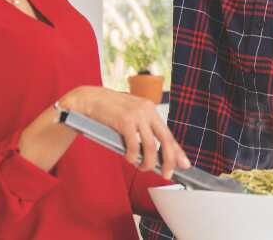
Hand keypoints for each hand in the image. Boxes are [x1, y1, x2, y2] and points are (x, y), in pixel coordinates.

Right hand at [58, 86, 190, 179]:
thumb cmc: (108, 112)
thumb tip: (153, 153)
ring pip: (150, 147)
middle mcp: (147, 110)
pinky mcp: (125, 120)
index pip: (168, 134)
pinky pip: (134, 145)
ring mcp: (137, 115)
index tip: (184, 164)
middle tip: (167, 174)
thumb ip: (142, 131)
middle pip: (165, 140)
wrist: (88, 99)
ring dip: (147, 163)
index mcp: (150, 109)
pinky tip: (129, 159)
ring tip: (141, 168)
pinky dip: (133, 157)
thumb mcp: (130, 117)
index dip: (177, 151)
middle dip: (169, 161)